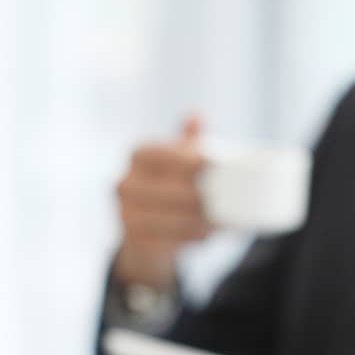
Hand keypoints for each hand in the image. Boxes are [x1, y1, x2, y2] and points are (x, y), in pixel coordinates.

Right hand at [113, 115, 212, 289]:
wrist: (146, 232)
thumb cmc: (170, 187)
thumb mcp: (179, 161)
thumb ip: (189, 143)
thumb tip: (195, 115)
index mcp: (139, 155)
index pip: (166, 154)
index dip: (191, 160)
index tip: (217, 165)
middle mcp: (126, 182)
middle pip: (169, 190)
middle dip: (200, 197)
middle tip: (229, 200)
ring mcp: (125, 213)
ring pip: (170, 218)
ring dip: (201, 221)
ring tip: (225, 220)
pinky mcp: (134, 239)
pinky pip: (167, 239)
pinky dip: (192, 236)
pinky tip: (208, 233)